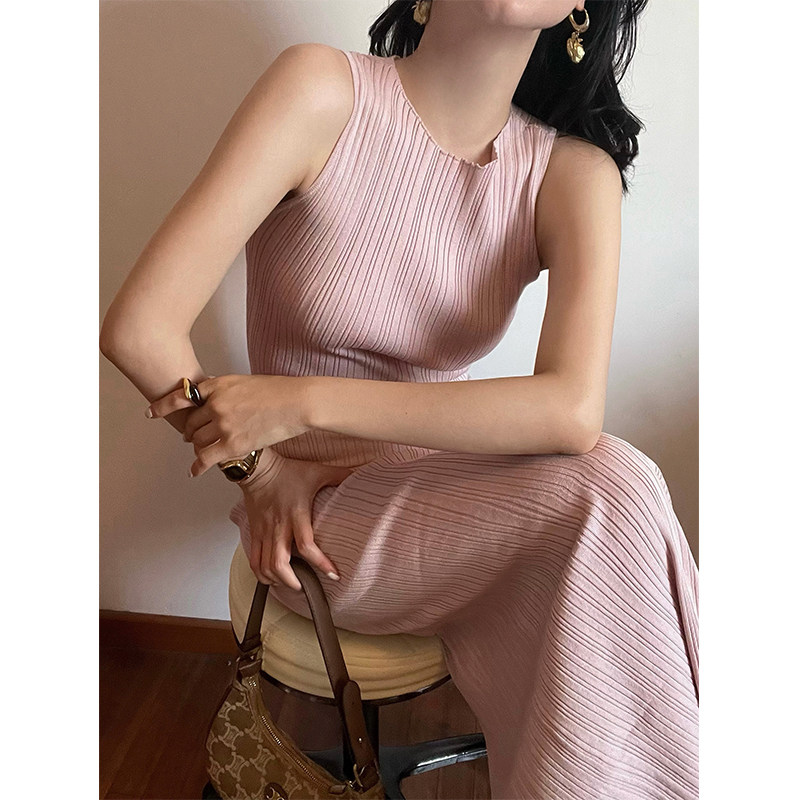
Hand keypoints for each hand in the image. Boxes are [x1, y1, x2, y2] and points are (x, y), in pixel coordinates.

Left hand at [145, 374, 315, 476]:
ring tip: (203, 451)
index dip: (162, 406)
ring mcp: (223, 424)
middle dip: (190, 433)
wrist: (297, 402)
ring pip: (197, 441)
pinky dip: (198, 466)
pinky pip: (206, 458)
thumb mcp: (244, 382)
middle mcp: (215, 404)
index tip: (151, 413)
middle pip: (191, 424)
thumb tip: (212, 401)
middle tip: (191, 438)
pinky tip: (195, 471)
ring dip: (198, 448)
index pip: (181, 396)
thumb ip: (224, 391)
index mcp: (217, 386)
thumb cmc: (278, 391)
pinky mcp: (233, 443)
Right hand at [238, 450, 354, 590]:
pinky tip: (269, 578)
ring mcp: (265, 532)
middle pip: (280, 564)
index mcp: (297, 514)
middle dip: (292, 582)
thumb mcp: (318, 471)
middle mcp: (279, 527)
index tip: (333, 574)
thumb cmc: (287, 471)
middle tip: (304, 586)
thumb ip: (340, 475)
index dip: (320, 563)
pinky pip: (253, 559)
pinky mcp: (254, 532)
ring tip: (288, 584)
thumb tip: (359, 475)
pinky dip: (260, 573)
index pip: (307, 546)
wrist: (258, 468)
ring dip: (276, 581)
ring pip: (265, 566)